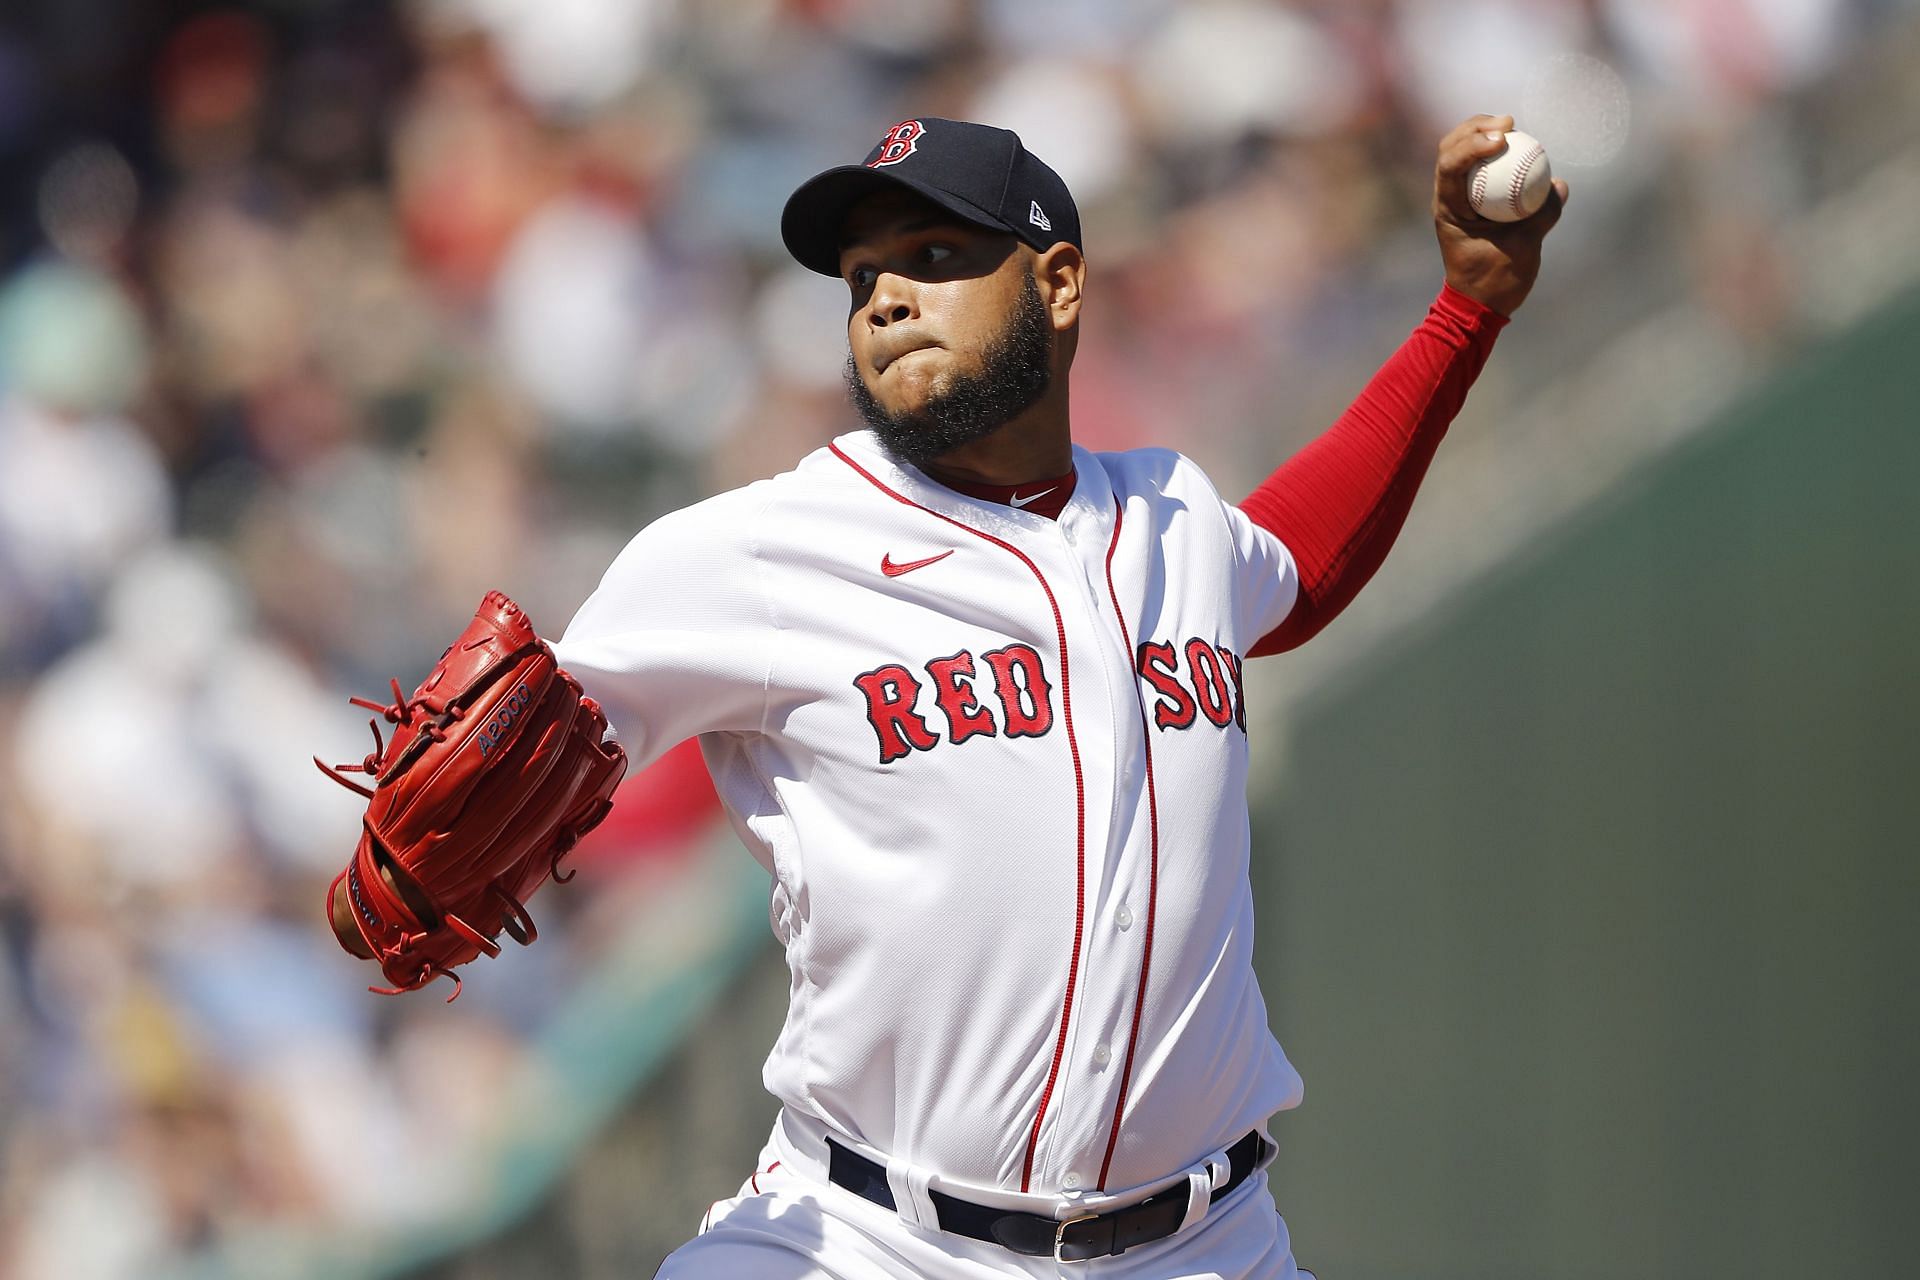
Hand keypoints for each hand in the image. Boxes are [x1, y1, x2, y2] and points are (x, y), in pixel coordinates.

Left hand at [1433, 114, 1568, 315]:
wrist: (1480, 304)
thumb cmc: (1496, 281)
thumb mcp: (1523, 249)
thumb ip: (1542, 216)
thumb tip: (1558, 185)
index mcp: (1448, 209)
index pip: (1450, 164)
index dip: (1473, 143)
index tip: (1504, 137)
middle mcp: (1447, 198)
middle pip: (1450, 148)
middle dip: (1476, 127)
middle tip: (1509, 122)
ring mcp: (1458, 197)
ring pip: (1462, 153)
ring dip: (1483, 133)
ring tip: (1512, 126)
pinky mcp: (1473, 199)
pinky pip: (1482, 167)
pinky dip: (1497, 153)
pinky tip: (1519, 145)